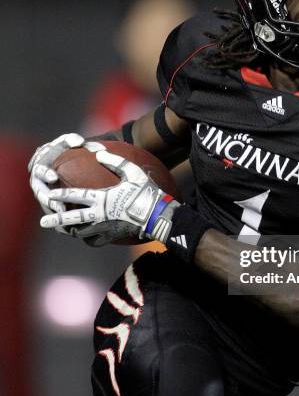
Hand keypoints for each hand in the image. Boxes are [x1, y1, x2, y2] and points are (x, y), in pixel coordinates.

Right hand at [28, 133, 84, 216]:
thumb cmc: (63, 148)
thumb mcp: (66, 142)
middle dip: (47, 199)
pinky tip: (69, 217)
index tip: (54, 177)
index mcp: (40, 165)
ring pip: (46, 203)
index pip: (39, 170)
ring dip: (53, 209)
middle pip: (40, 192)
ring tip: (64, 214)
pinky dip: (58, 213)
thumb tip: (79, 142)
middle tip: (58, 205)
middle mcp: (38, 180)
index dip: (45, 174)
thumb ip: (71, 139)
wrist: (63, 159)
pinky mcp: (49, 200)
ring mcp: (43, 191)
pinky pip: (53, 208)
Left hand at [40, 150, 180, 246]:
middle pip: (72, 218)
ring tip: (63, 229)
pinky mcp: (112, 236)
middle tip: (43, 222)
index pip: (76, 196)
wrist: (157, 216)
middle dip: (56, 220)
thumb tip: (98, 154)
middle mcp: (99, 214)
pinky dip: (87, 239)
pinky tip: (85, 236)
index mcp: (102, 198)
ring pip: (81, 232)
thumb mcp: (133, 172)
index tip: (48, 195)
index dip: (60, 195)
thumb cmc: (146, 191)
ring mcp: (105, 227)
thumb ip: (115, 162)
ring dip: (70, 230)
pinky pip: (94, 241)